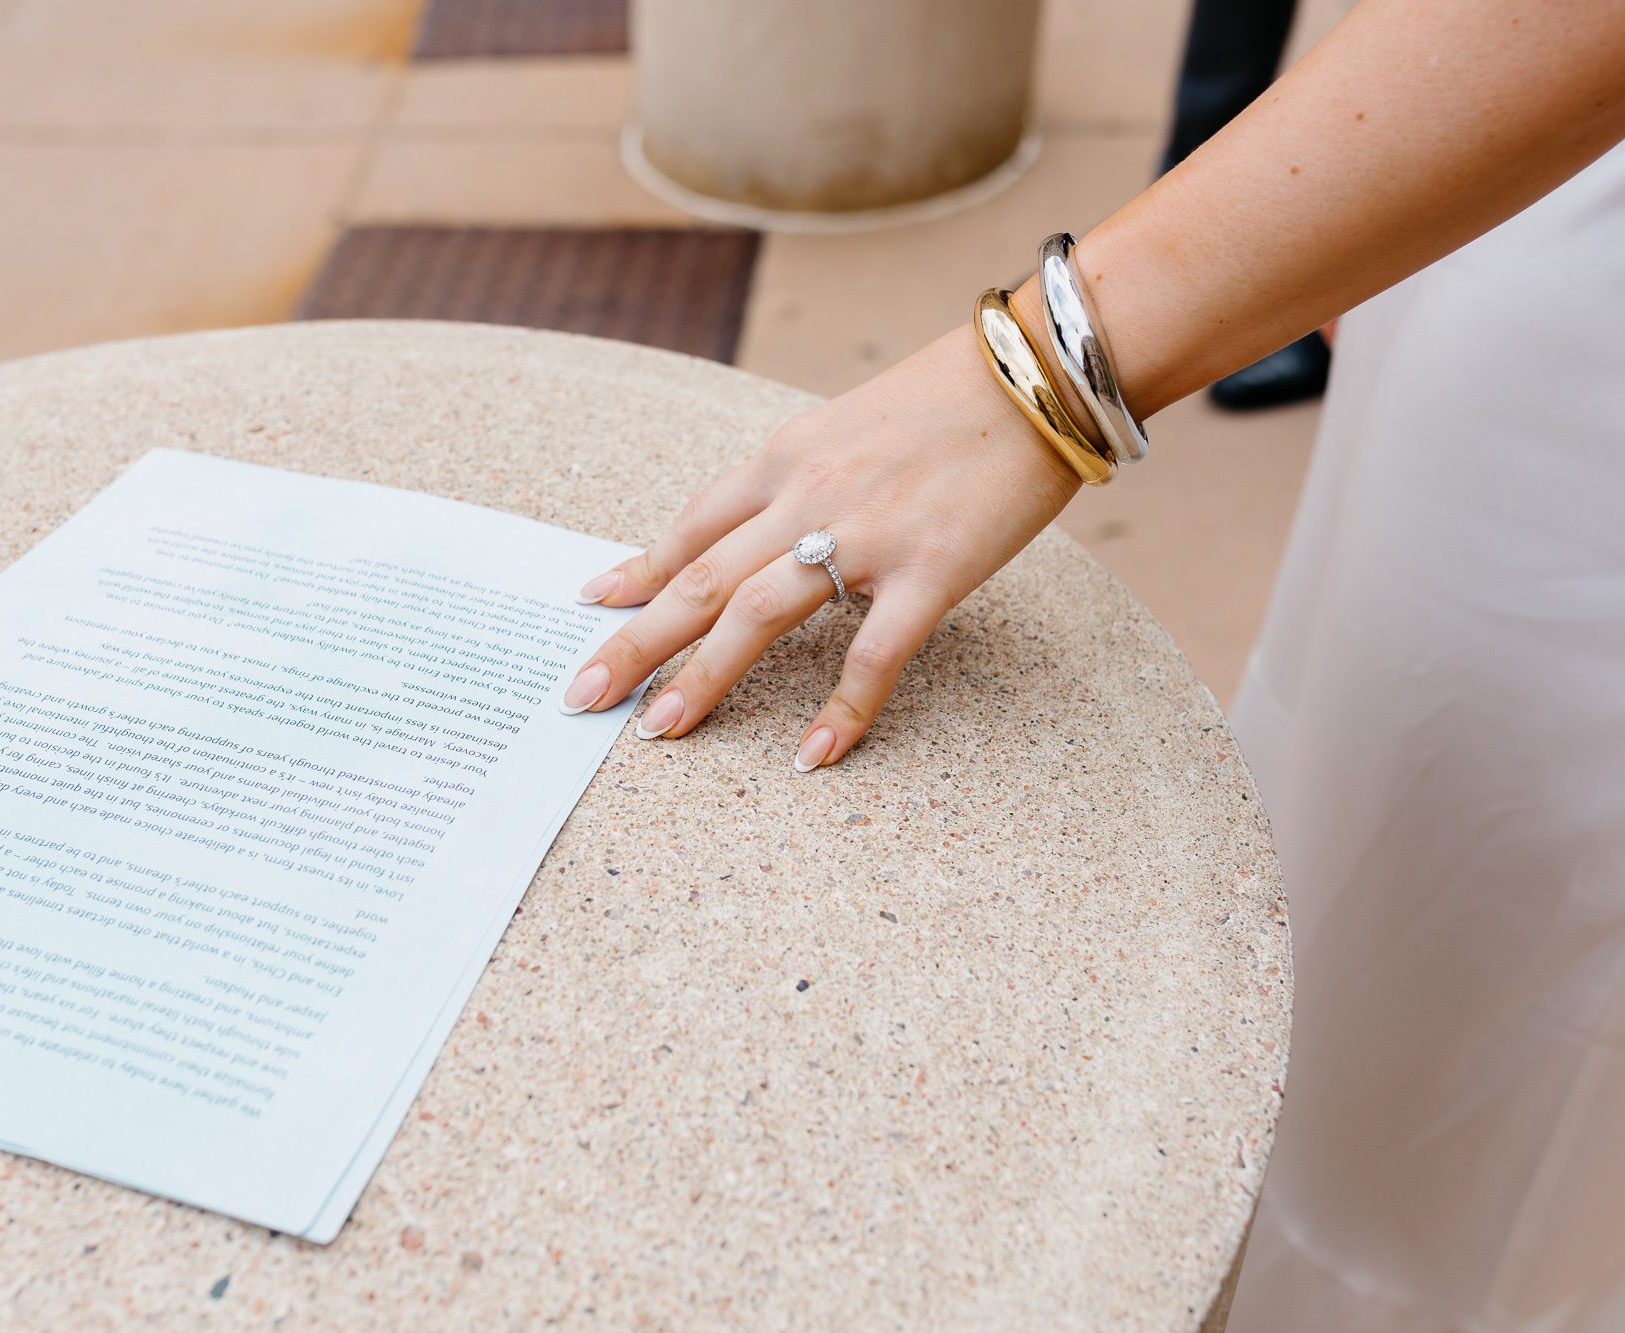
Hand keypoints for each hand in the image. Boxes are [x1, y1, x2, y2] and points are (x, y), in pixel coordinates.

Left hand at [561, 323, 1081, 770]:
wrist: (1040, 372)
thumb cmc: (951, 399)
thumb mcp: (850, 425)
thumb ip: (805, 481)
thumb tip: (771, 534)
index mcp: (787, 457)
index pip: (693, 525)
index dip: (641, 570)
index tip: (595, 605)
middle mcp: (808, 494)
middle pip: (700, 579)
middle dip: (634, 640)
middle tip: (584, 694)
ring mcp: (866, 535)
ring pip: (755, 614)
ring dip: (701, 677)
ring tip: (659, 728)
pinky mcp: (930, 571)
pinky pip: (871, 656)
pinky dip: (840, 712)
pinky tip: (811, 755)